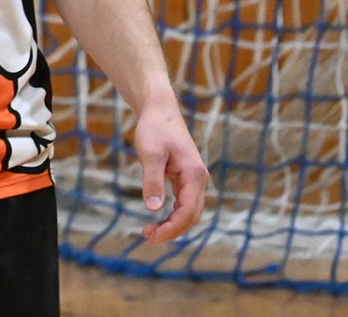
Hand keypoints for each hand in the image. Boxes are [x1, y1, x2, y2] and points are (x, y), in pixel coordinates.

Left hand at [132, 100, 208, 241]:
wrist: (160, 110)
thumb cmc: (155, 129)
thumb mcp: (150, 154)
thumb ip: (152, 181)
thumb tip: (153, 209)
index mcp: (194, 175)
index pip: (188, 211)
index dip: (172, 227)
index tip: (153, 236)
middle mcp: (199, 179)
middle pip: (192, 216)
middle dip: (172, 230)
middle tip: (148, 237)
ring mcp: (194, 179)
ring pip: (189, 211)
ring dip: (173, 224)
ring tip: (150, 232)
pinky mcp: (186, 177)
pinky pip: (184, 203)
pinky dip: (173, 215)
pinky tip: (159, 219)